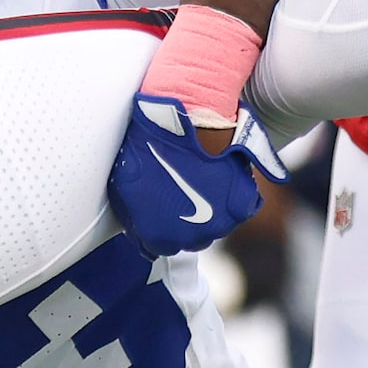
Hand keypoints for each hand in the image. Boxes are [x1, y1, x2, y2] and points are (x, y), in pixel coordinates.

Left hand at [108, 95, 286, 257]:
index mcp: (159, 238)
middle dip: (184, 223)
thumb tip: (135, 228)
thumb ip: (133, 216)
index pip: (159, 247)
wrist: (190, 120)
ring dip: (208, 214)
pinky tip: (221, 183)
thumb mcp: (126, 185)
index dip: (160, 228)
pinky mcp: (241, 207)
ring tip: (202, 185)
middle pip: (188, 240)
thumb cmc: (154, 147)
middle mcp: (191, 239)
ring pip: (213, 228)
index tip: (162, 213)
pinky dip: (231, 202)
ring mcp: (219, 225)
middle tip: (182, 195)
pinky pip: (237, 213)